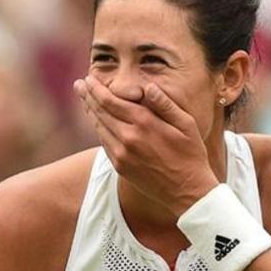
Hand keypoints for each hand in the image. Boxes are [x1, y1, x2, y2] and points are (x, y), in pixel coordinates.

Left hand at [73, 76, 217, 216]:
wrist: (187, 191)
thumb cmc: (191, 154)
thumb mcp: (186, 124)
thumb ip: (165, 104)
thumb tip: (149, 86)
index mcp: (144, 123)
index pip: (111, 101)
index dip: (97, 89)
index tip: (89, 79)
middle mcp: (128, 137)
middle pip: (100, 112)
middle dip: (88, 96)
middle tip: (79, 84)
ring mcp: (121, 154)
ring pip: (99, 127)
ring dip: (90, 111)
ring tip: (84, 99)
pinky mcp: (119, 166)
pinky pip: (104, 143)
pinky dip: (98, 129)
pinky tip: (97, 121)